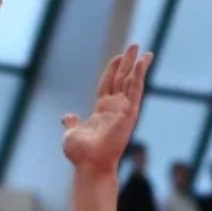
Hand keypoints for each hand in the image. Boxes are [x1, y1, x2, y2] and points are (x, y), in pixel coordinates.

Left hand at [61, 45, 152, 170]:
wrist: (89, 164)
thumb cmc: (81, 153)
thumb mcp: (72, 132)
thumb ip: (72, 122)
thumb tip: (67, 117)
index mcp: (103, 110)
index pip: (109, 84)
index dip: (113, 69)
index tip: (119, 56)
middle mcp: (115, 108)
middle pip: (123, 79)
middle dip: (129, 62)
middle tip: (135, 46)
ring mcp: (124, 110)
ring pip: (132, 83)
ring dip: (138, 66)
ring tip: (144, 51)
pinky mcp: (129, 113)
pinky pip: (135, 91)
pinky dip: (138, 77)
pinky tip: (141, 64)